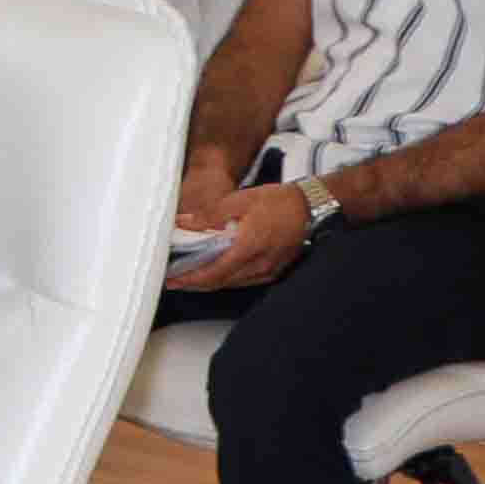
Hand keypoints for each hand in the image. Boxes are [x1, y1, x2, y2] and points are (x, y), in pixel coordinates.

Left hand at [173, 181, 312, 292]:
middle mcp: (259, 265)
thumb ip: (210, 214)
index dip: (191, 279)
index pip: (214, 273)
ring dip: (211, 282)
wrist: (311, 206)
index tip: (173, 279)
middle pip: (221, 282)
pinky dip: (228, 278)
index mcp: (248, 247)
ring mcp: (269, 270)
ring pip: (233, 283)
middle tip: (175, 280)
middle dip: (195, 284)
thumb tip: (184, 222)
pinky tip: (218, 272)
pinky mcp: (275, 270)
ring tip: (191, 277)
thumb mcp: (239, 200)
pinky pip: (246, 280)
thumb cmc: (278, 201)